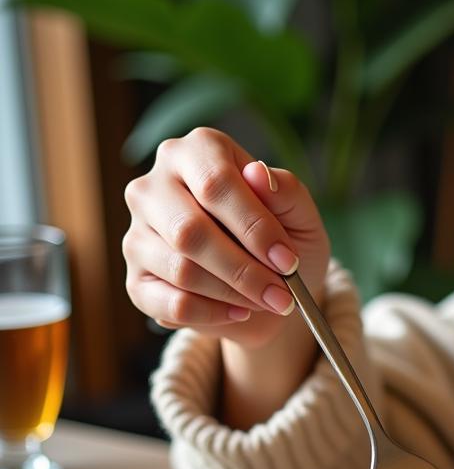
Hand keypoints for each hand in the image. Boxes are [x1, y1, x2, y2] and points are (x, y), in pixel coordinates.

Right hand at [123, 127, 328, 347]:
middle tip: (282, 294)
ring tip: (268, 301)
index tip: (288, 261)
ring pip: (181, 270)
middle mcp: (155, 186)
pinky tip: (239, 311)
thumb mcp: (300, 215)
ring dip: (235, 294)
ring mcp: (138, 233)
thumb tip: (258, 174)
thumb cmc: (282, 243)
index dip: (255, 226)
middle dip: (245, 270)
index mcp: (197, 152)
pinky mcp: (138, 281)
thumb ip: (286, 192)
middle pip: (190, 231)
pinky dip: (215, 315)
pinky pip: (173, 304)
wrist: (270, 292)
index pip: (216, 182)